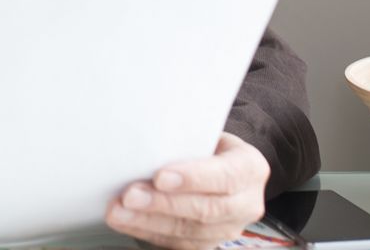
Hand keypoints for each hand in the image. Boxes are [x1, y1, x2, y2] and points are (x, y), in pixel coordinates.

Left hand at [105, 133, 269, 249]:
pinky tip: (127, 221)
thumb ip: (186, 138)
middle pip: (206, 209)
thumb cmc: (208, 144)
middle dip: (163, 203)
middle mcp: (247, 203)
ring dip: (148, 222)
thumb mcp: (206, 131)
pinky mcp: (209, 242)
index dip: (192, 178)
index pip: (225, 176)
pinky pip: (178, 243)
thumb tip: (146, 138)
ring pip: (189, 231)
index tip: (160, 176)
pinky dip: (147, 231)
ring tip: (118, 211)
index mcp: (251, 168)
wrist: (221, 164)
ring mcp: (230, 227)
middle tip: (130, 195)